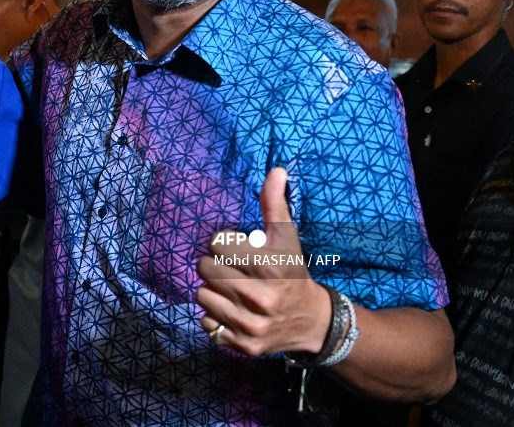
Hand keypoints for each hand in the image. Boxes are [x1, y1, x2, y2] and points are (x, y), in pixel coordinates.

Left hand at [195, 168, 330, 355]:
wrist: (312, 322)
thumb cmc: (293, 272)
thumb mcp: (287, 237)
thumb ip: (275, 204)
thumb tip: (276, 169)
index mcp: (269, 267)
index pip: (217, 243)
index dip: (224, 243)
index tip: (238, 249)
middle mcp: (260, 298)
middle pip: (205, 268)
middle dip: (215, 265)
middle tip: (232, 270)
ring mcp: (251, 325)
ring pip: (201, 295)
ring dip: (212, 290)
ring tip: (231, 289)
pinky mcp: (243, 345)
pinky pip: (206, 323)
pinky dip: (214, 316)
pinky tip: (232, 310)